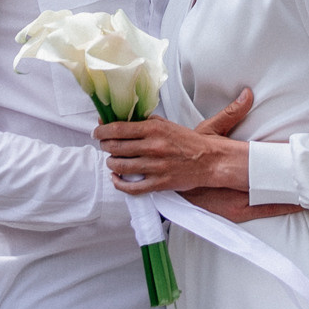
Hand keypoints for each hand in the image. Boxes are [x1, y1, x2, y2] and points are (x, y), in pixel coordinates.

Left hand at [96, 88, 253, 200]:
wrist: (211, 160)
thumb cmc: (189, 142)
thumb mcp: (167, 125)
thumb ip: (146, 122)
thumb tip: (123, 120)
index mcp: (154, 130)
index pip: (118, 129)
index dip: (102, 131)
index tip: (97, 132)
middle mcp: (152, 147)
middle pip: (116, 148)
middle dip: (105, 147)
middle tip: (105, 146)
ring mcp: (155, 167)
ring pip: (120, 167)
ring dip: (111, 164)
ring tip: (112, 161)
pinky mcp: (159, 183)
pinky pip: (132, 187)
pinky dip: (119, 184)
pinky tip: (117, 179)